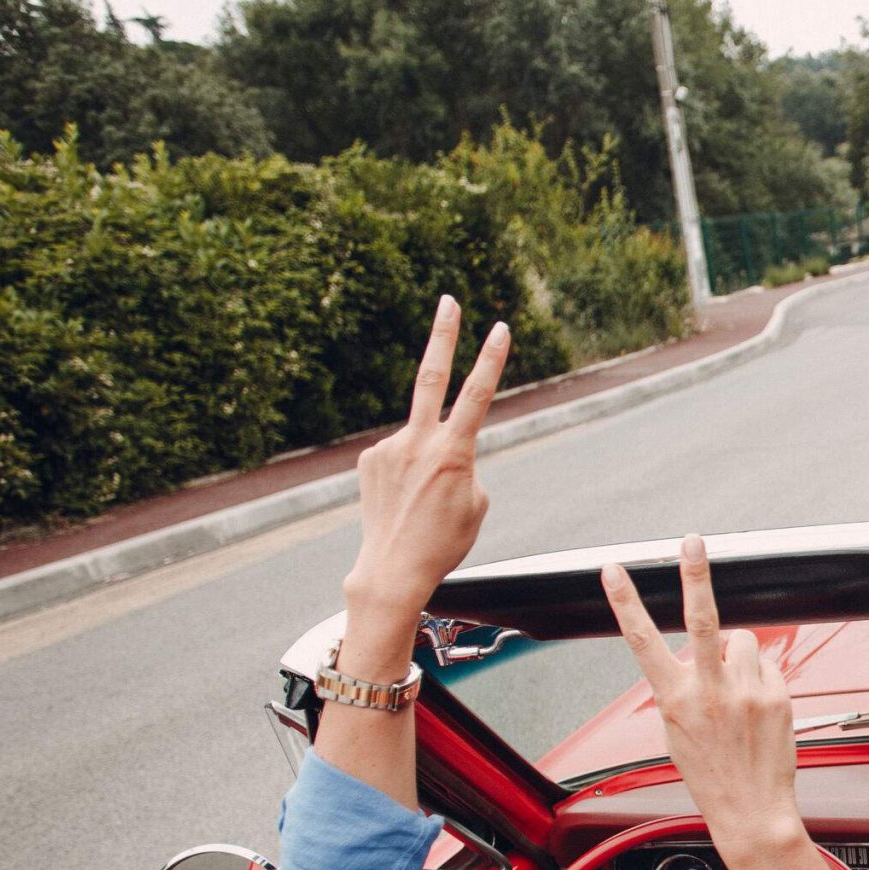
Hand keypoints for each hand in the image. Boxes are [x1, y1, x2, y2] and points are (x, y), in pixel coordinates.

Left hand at [342, 297, 508, 621]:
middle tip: (448, 301)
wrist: (392, 568)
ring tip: (421, 501)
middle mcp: (418, 441)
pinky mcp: (369, 458)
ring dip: (426, 461)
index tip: (500, 327)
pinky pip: (397, 456)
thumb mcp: (476, 504)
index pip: (478, 394)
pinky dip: (406, 473)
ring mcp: (389, 447)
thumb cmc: (443, 541)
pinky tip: (402, 500)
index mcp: (454, 452)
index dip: (491, 359)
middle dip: (443, 335)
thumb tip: (445, 449)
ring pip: (419, 438)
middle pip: (431, 374)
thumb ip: (465, 465)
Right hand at [601, 535, 805, 869]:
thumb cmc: (712, 776)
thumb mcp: (677, 733)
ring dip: (740, 657)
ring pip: (744, 642)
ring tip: (739, 693)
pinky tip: (758, 710)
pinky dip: (762, 679)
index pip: (642, 641)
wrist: (753, 812)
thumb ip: (683, 689)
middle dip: (695, 574)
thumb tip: (698, 655)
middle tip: (692, 540)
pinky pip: (767, 666)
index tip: (613, 571)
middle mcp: (709, 691)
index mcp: (674, 699)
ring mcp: (746, 691)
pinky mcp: (776, 695)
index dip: (626, 603)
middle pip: (702, 618)